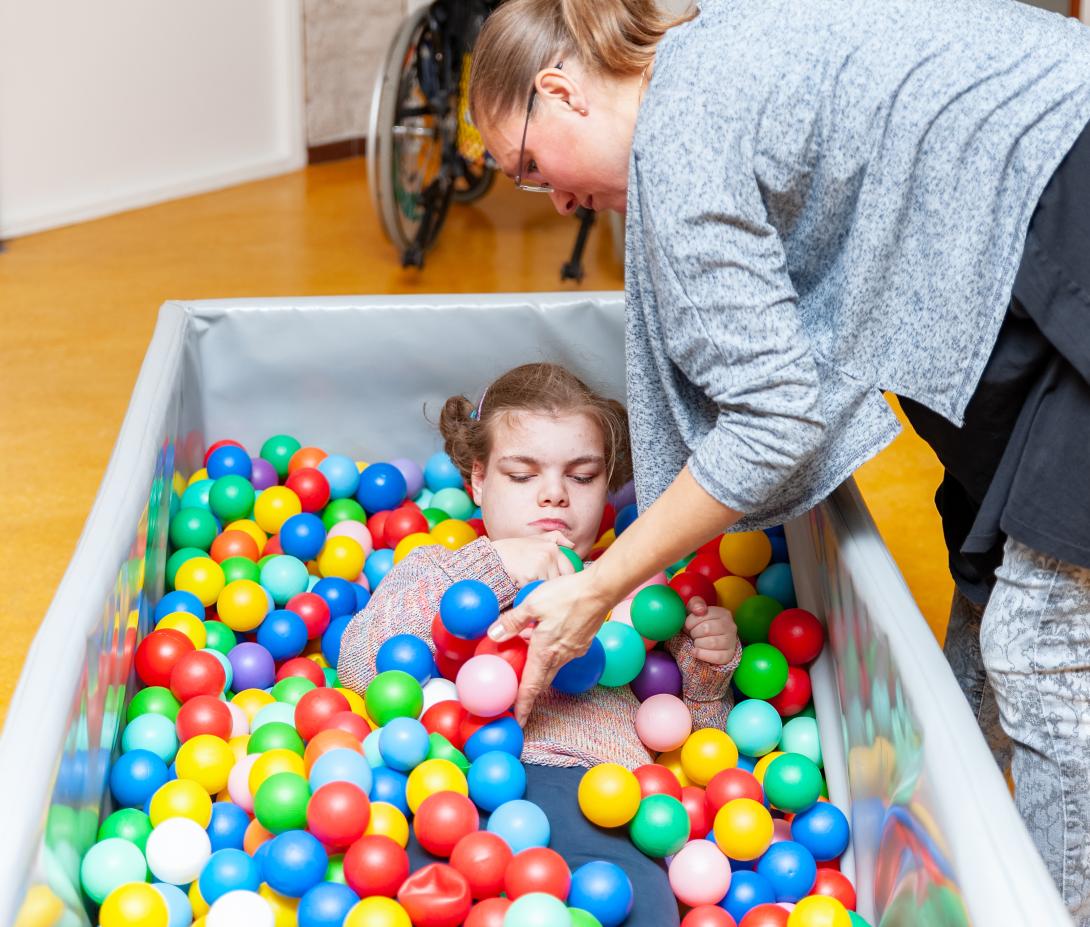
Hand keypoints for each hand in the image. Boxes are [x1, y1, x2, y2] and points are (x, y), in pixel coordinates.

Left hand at [487, 569, 609, 724]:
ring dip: (540, 669)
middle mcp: (560, 656)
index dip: (523, 706)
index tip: (518, 721)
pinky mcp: (582, 643)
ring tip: (527, 662)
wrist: (600, 589)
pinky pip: (562, 654)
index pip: (531, 686)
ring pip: (552, 667)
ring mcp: (574, 651)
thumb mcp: (532, 604)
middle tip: (517, 700)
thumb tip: (493, 634)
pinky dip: (551, 654)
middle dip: (530, 693)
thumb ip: (512, 621)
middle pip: (541, 681)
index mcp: (545, 651)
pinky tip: (544, 639)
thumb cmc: (566, 595)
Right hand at [491, 533, 576, 587]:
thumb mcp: (536, 539)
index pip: (569, 569)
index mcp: (553, 547)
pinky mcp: (530, 577)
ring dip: (541, 589)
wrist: (495, 557)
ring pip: (548, 586)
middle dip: (552, 585)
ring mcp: (540, 565)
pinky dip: (530, 591)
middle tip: (544, 586)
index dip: (566, 579)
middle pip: (560, 580)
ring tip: (530, 582)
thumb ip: (556, 538)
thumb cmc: (516, 550)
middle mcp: (549, 555)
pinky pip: (536, 590)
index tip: (561, 585)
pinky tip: (523, 584)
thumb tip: (572, 545)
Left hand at [684, 596, 737, 664]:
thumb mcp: (695, 610)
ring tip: (696, 642)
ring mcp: (731, 642)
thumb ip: (696, 603)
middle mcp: (730, 626)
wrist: (705, 640)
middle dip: (694, 633)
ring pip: (712, 643)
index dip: (690, 621)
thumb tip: (700, 610)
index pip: (703, 615)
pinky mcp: (728, 655)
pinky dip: (702, 655)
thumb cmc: (698, 624)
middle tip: (692, 634)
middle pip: (707, 629)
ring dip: (698, 643)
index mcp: (723, 613)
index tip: (688, 625)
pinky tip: (696, 652)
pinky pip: (716, 657)